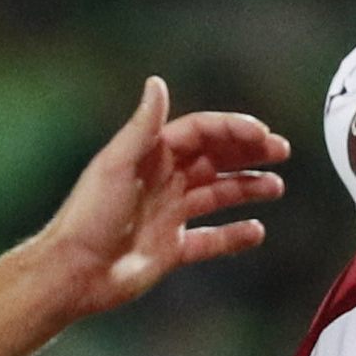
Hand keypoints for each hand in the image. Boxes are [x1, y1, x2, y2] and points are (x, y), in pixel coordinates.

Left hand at [41, 77, 288, 317]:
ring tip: (275, 187)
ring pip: (217, 194)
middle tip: (281, 152)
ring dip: (247, 187)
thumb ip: (142, 127)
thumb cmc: (88, 216)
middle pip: (214, 158)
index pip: (200, 133)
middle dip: (248, 152)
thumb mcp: (115, 165)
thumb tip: (157, 83)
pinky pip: (211, 239)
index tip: (262, 134)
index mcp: (150, 156)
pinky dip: (234, 235)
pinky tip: (256, 231)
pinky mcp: (172, 248)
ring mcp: (169, 215)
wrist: (74, 272)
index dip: (232, 130)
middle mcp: (163, 181)